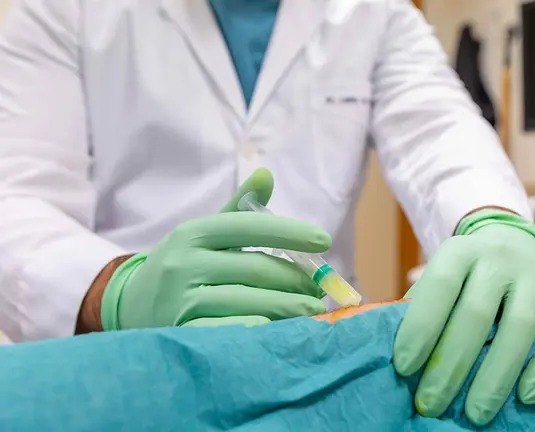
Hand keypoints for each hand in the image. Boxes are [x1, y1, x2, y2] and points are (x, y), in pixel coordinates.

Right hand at [100, 168, 329, 329]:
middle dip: (295, 279)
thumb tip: (267, 174)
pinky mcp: (182, 333)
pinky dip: (260, 328)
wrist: (130, 305)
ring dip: (288, 306)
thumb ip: (238, 208)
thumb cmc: (182, 265)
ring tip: (312, 309)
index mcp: (193, 233)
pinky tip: (280, 328)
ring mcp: (180, 300)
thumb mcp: (204, 233)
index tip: (324, 240)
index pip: (249, 227)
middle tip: (319, 287)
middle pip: (256, 268)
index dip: (290, 232)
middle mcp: (184, 263)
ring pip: (250, 301)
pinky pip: (231, 330)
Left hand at [394, 211, 534, 425]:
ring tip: (476, 414)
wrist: (513, 243)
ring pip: (518, 328)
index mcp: (460, 250)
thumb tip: (398, 360)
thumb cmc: (464, 278)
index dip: (421, 327)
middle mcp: (499, 255)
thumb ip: (422, 309)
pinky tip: (526, 396)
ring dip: (495, 377)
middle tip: (432, 405)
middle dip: (450, 366)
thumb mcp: (440, 278)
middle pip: (476, 315)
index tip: (404, 368)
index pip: (439, 286)